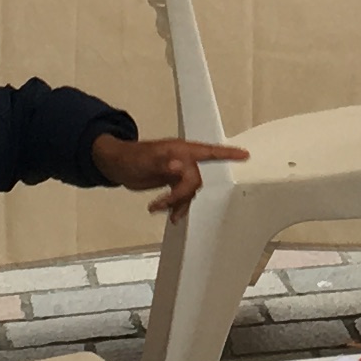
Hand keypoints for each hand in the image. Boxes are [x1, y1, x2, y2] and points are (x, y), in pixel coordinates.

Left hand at [88, 132, 246, 213]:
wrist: (115, 164)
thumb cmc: (128, 158)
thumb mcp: (144, 161)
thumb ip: (162, 162)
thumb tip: (179, 165)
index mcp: (180, 150)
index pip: (209, 151)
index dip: (228, 153)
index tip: (244, 155)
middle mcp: (182, 159)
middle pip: (195, 179)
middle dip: (183, 195)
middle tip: (166, 205)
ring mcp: (176, 170)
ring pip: (189, 190)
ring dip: (178, 203)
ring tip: (163, 210)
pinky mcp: (170, 180)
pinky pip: (181, 193)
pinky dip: (175, 204)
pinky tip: (164, 209)